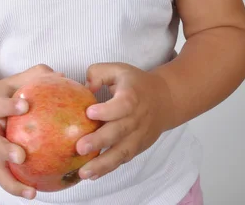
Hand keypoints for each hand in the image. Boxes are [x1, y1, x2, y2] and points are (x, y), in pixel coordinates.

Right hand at [0, 64, 63, 199]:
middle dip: (5, 151)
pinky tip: (37, 193)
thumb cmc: (11, 92)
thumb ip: (38, 75)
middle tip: (21, 156)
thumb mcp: (20, 79)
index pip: (0, 105)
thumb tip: (63, 76)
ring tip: (30, 192)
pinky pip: (7, 177)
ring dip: (11, 182)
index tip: (25, 106)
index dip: (10, 106)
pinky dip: (18, 187)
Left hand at [76, 63, 172, 180]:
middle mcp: (137, 117)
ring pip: (122, 151)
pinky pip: (123, 159)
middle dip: (99, 141)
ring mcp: (138, 135)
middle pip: (119, 131)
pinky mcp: (137, 147)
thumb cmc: (134, 83)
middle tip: (80, 148)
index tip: (89, 112)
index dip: (107, 110)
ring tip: (83, 172)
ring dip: (102, 164)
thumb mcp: (118, 69)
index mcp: (132, 96)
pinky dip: (109, 168)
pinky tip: (93, 174)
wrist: (164, 99)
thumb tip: (87, 87)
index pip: (122, 105)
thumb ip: (98, 73)